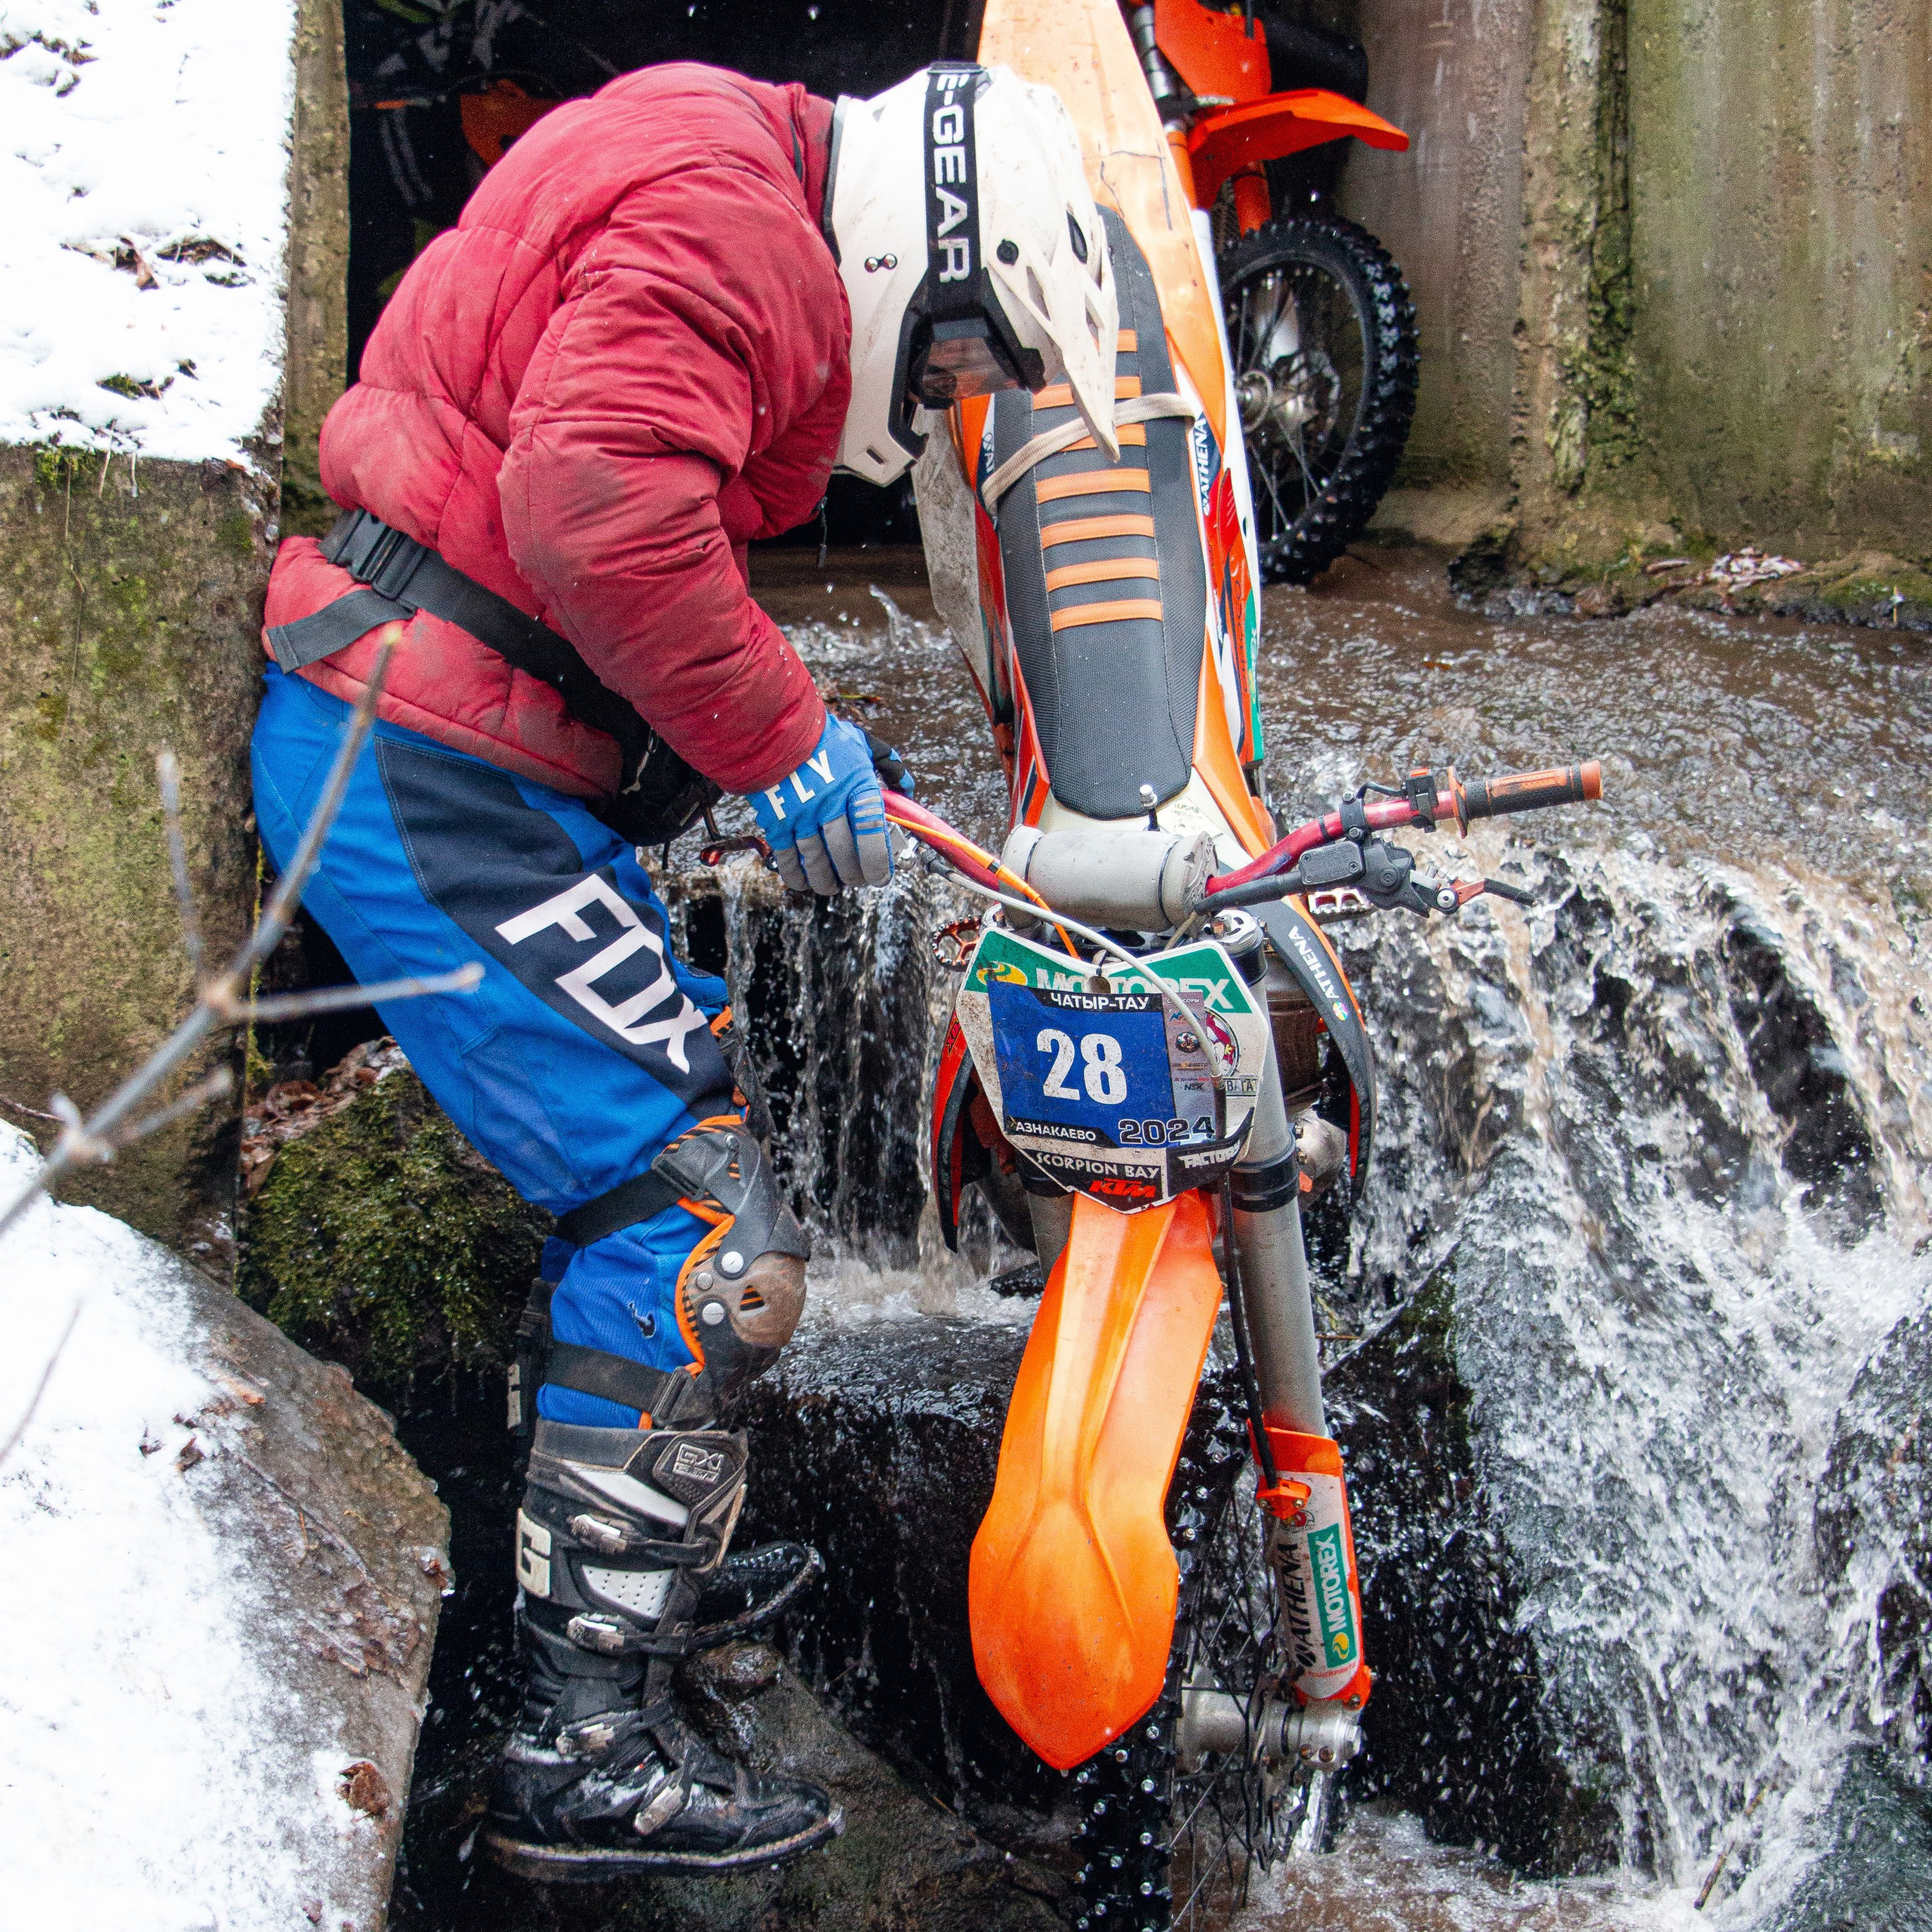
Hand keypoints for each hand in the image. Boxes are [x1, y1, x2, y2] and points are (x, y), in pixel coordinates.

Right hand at [748, 713, 891, 892]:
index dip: (879, 861)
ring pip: (817, 862)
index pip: (872, 831)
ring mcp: (801, 814)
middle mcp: (830, 803)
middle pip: (846, 853)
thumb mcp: (861, 743)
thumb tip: (907, 790)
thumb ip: (888, 765)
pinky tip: (804, 881)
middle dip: (855, 874)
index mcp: (856, 784)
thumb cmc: (822, 737)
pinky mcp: (777, 820)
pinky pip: (788, 858)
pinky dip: (797, 875)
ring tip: (832, 884)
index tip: (881, 876)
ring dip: (827, 881)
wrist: (771, 727)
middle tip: (858, 879)